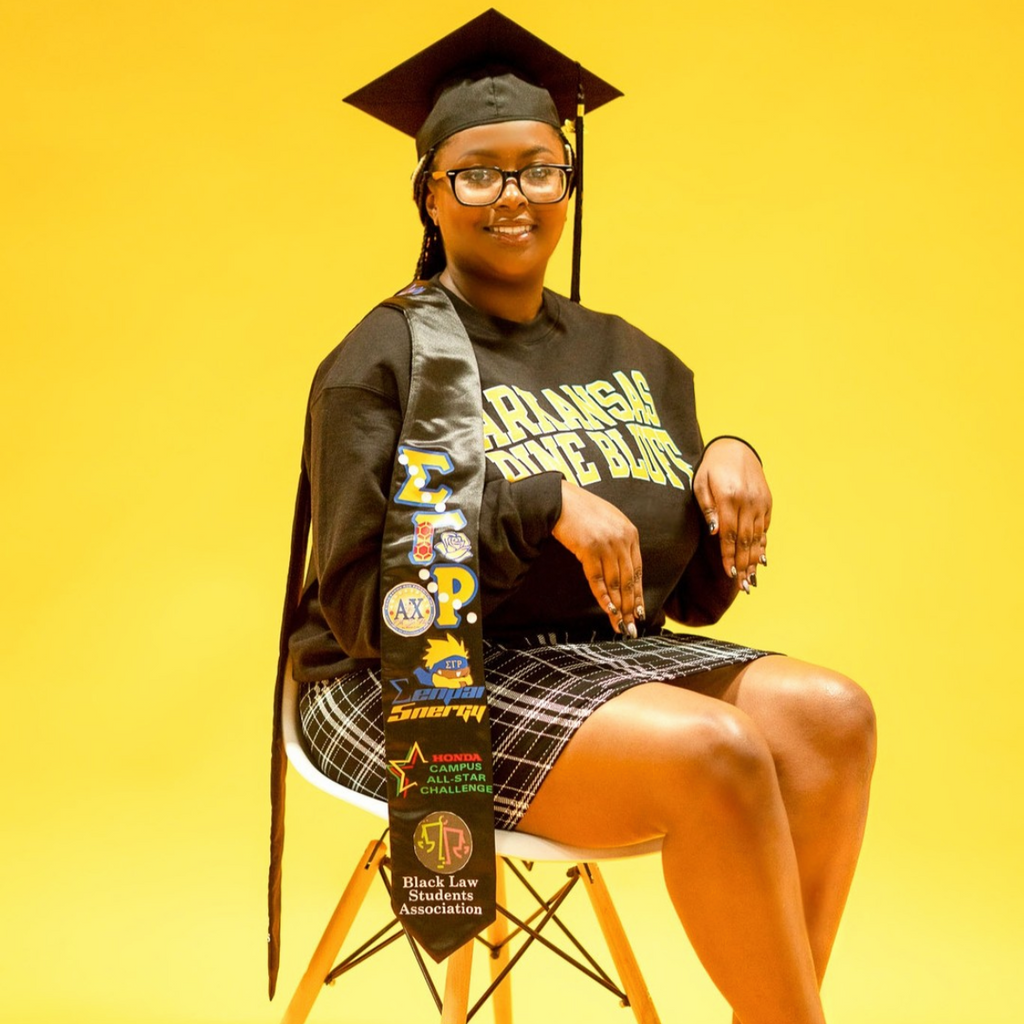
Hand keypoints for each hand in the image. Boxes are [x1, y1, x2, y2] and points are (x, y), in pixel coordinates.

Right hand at [552, 481, 642, 635]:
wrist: (559, 500)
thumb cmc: (581, 510)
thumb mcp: (609, 521)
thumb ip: (620, 542)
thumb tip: (623, 568)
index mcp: (630, 533)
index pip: (638, 570)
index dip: (638, 594)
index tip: (640, 612)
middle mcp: (622, 539)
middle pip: (629, 580)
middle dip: (631, 607)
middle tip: (632, 627)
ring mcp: (606, 544)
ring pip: (615, 583)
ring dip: (619, 607)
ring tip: (621, 625)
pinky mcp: (589, 549)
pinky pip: (597, 579)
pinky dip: (603, 597)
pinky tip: (608, 610)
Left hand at [693, 439, 771, 590]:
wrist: (735, 449)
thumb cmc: (711, 468)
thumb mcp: (700, 483)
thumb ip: (707, 508)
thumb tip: (714, 533)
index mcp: (729, 497)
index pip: (729, 533)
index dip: (729, 556)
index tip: (729, 574)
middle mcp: (748, 502)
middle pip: (745, 540)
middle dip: (744, 565)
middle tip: (743, 587)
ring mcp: (760, 503)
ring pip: (757, 537)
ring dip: (755, 560)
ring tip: (752, 580)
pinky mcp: (767, 503)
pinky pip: (764, 528)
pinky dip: (762, 545)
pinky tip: (761, 561)